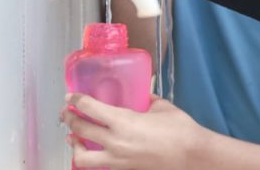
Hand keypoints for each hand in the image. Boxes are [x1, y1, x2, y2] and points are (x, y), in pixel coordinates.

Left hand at [62, 94, 202, 169]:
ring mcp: (117, 161)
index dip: (76, 100)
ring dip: (73, 145)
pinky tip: (96, 152)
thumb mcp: (162, 107)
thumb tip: (143, 97)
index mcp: (123, 121)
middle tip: (67, 113)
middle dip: (69, 119)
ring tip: (72, 138)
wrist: (192, 157)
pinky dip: (93, 158)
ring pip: (81, 157)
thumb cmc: (180, 129)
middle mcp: (115, 142)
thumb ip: (148, 101)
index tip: (70, 96)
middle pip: (80, 129)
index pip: (89, 108)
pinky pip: (100, 166)